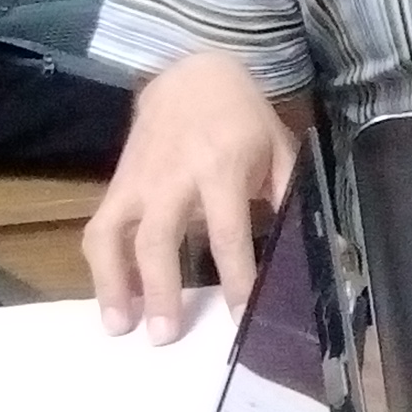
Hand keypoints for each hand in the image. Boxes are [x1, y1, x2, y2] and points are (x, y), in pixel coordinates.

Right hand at [82, 51, 300, 339]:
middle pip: (159, 240)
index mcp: (221, 169)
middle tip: (165, 336)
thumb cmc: (243, 118)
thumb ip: (287, 197)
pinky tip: (109, 298)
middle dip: (162, 290)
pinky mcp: (116, 184)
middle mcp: (173, 178)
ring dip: (113, 283)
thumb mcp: (278, 149)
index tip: (240, 317)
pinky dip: (99, 265)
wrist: (192, 75)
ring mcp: (138, 182)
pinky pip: (99, 228)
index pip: (228, 233)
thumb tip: (313, 249)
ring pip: (113, 236)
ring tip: (119, 326)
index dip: (236, 278)